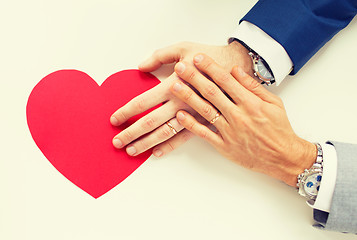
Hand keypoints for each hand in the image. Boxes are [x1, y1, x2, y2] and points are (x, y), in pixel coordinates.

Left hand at [110, 41, 252, 156]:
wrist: (239, 68)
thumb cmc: (211, 57)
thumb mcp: (184, 48)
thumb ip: (160, 56)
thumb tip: (140, 66)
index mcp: (173, 85)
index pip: (143, 102)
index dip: (126, 112)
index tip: (114, 119)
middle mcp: (181, 103)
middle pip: (150, 122)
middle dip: (131, 133)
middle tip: (117, 142)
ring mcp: (192, 115)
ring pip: (165, 133)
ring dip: (146, 143)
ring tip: (132, 151)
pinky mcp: (204, 122)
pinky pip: (184, 138)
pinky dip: (170, 146)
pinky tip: (157, 153)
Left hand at [170, 54, 316, 185]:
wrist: (283, 157)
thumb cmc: (279, 129)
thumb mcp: (273, 102)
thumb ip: (253, 86)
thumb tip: (235, 70)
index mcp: (250, 103)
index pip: (226, 80)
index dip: (210, 67)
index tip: (198, 57)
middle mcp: (238, 115)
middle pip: (212, 93)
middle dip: (194, 77)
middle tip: (180, 66)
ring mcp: (230, 132)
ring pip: (205, 111)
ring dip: (188, 97)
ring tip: (175, 85)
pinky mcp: (224, 146)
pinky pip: (205, 134)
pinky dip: (191, 125)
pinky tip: (180, 115)